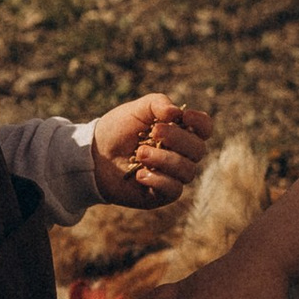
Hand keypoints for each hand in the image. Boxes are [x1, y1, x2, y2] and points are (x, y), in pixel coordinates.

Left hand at [89, 94, 215, 210]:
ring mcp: (173, 176)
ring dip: (164, 159)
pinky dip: (159, 180)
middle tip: (154, 131)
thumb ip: (158, 104)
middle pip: (198, 149)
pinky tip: (140, 175)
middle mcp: (181, 155)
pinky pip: (174, 190)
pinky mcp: (161, 195)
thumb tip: (178, 113)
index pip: (204, 128)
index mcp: (180, 132)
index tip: (185, 116)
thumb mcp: (137, 110)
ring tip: (140, 154)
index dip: (201, 123)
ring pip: (187, 171)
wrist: (94, 155)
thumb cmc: (118, 130)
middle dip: (177, 139)